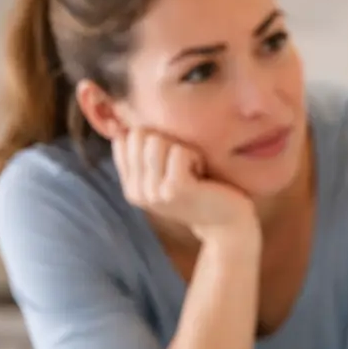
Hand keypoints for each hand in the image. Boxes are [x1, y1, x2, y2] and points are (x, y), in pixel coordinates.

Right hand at [112, 127, 256, 243]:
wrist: (227, 222)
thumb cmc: (201, 190)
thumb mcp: (165, 174)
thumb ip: (143, 155)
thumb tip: (120, 126)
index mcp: (131, 186)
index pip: (123, 140)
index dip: (152, 138)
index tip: (170, 161)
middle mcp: (137, 191)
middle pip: (140, 135)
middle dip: (168, 141)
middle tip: (184, 166)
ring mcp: (154, 192)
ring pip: (157, 140)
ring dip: (182, 149)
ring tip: (193, 171)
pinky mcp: (175, 189)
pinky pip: (179, 150)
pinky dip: (195, 156)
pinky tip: (201, 176)